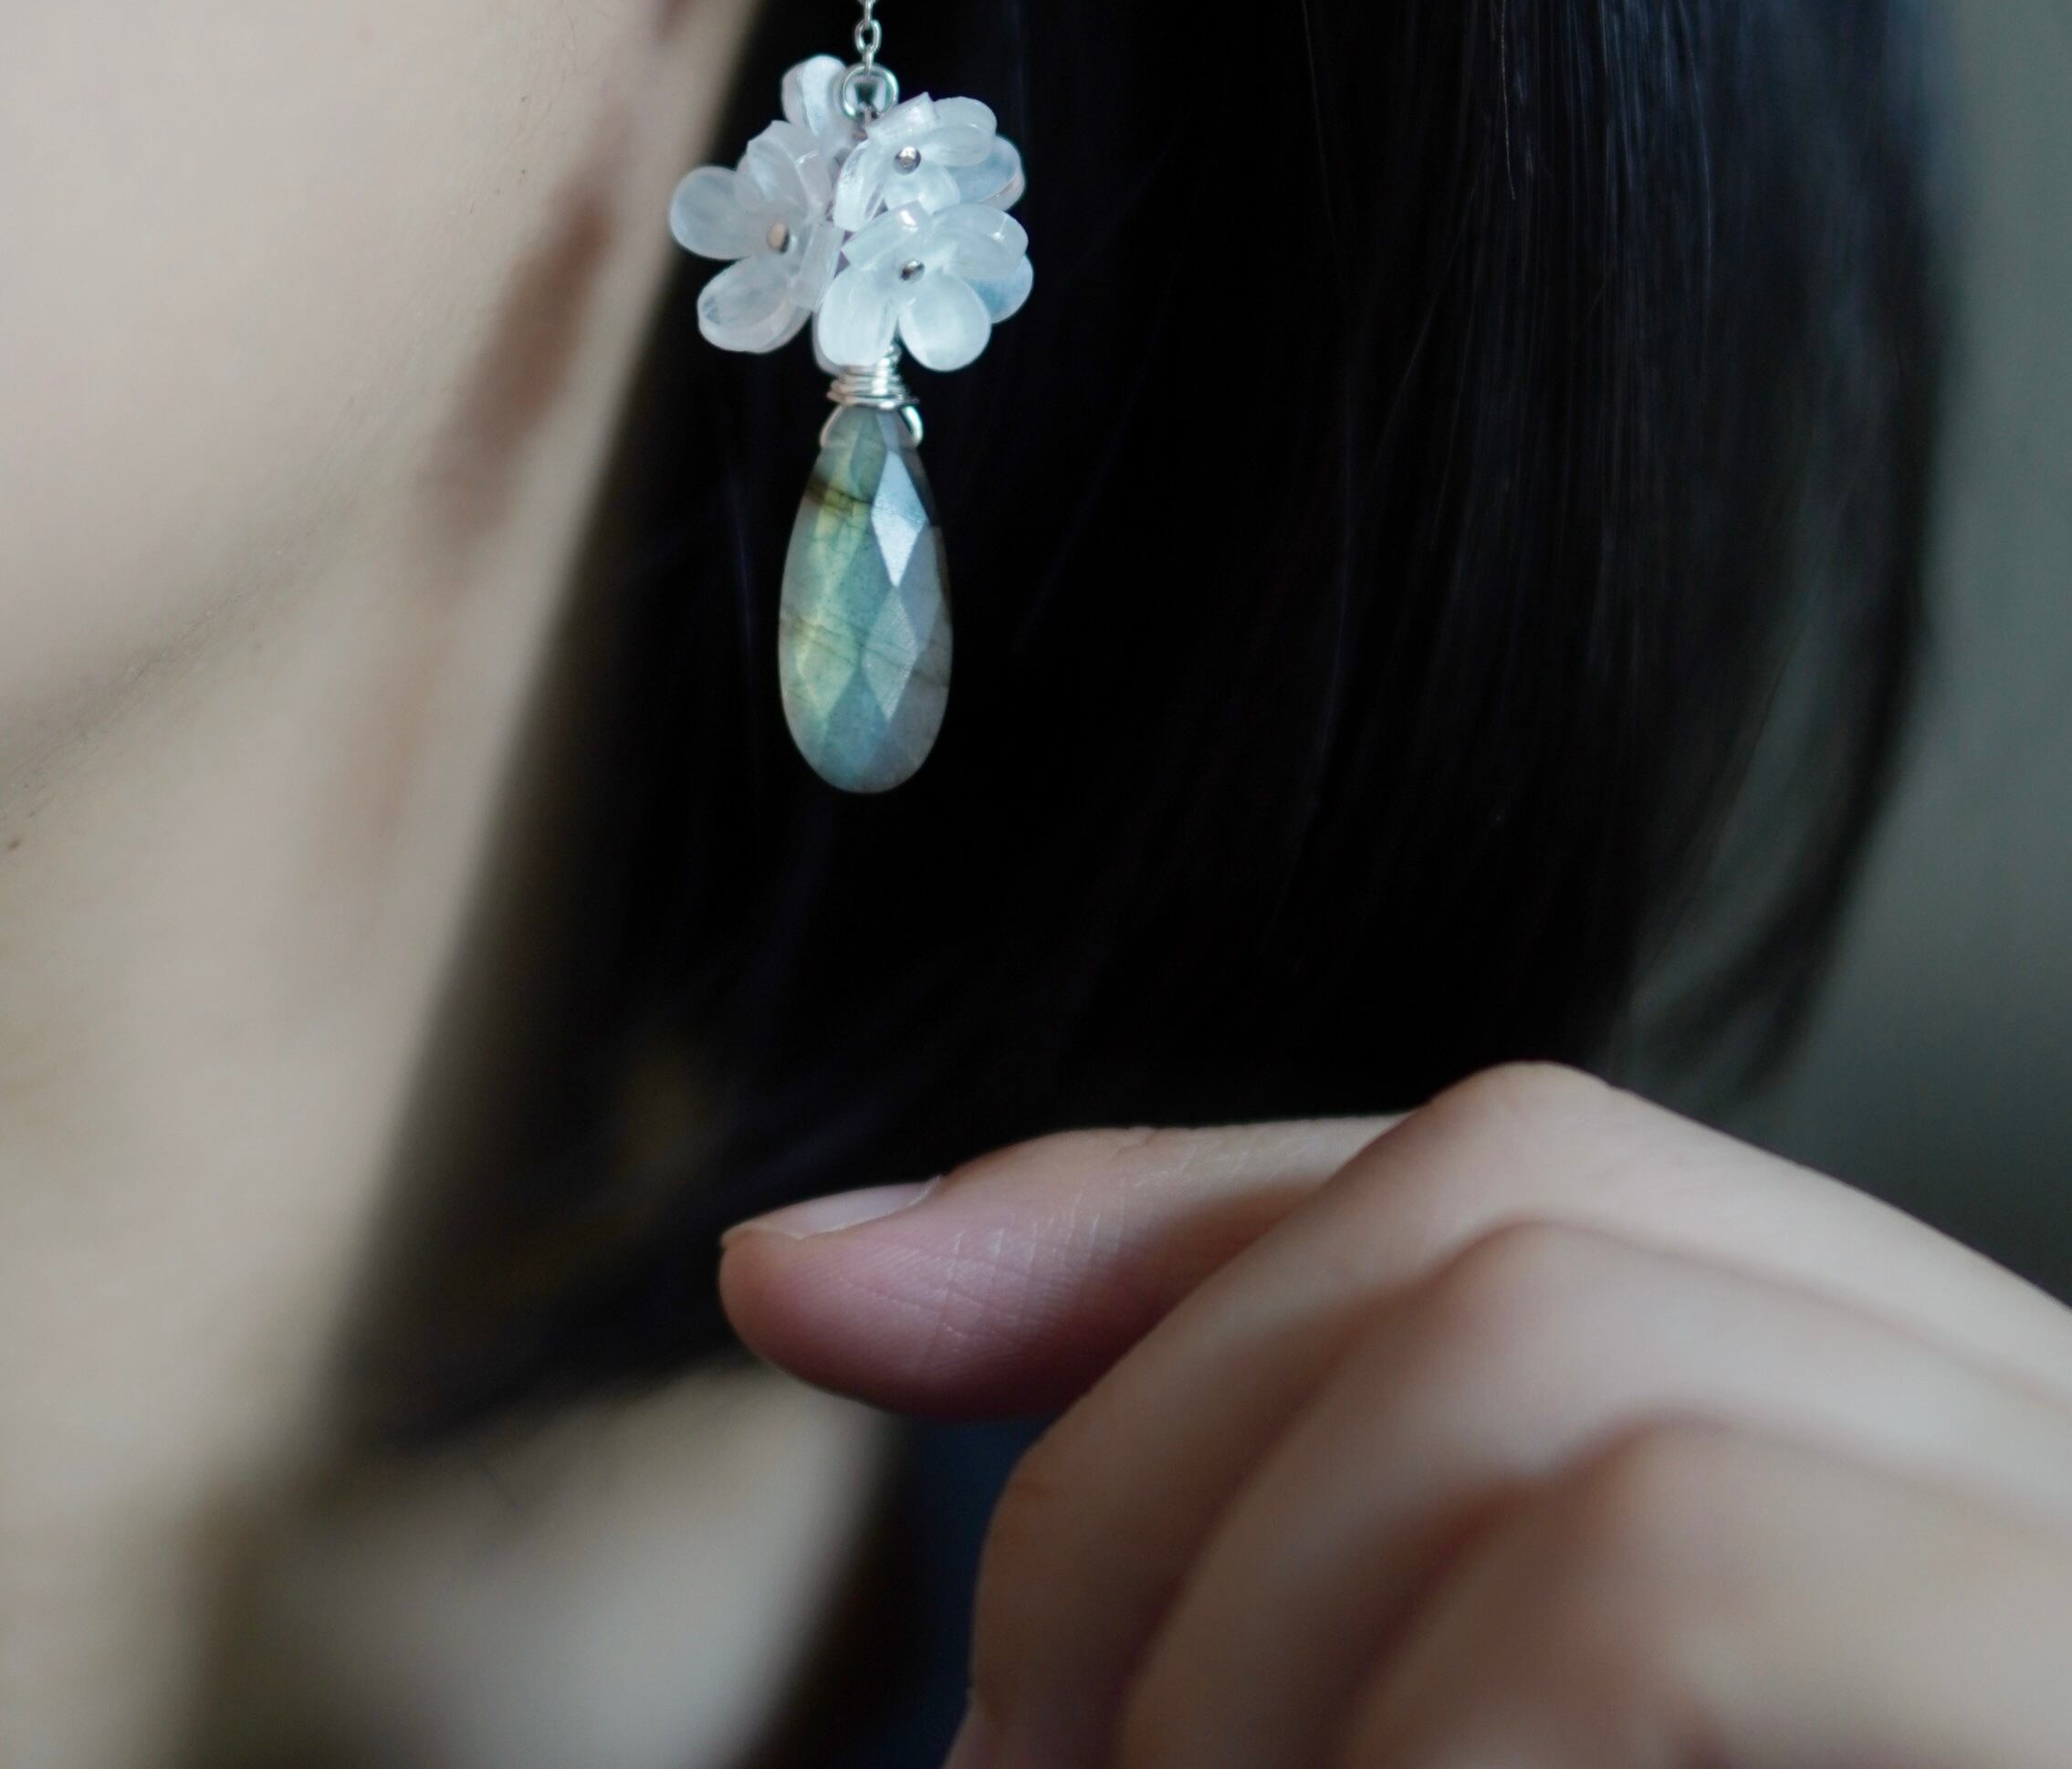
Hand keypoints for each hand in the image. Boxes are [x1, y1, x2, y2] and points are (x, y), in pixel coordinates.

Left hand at [720, 1066, 2071, 1766]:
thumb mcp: (1429, 1708)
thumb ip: (1246, 1552)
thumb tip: (800, 1270)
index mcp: (1904, 1434)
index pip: (1505, 1165)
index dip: (1148, 1212)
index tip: (811, 1303)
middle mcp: (2035, 1427)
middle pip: (1505, 1204)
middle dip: (1156, 1465)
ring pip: (1539, 1353)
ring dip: (1249, 1633)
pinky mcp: (2071, 1692)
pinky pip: (1648, 1578)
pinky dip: (1424, 1742)